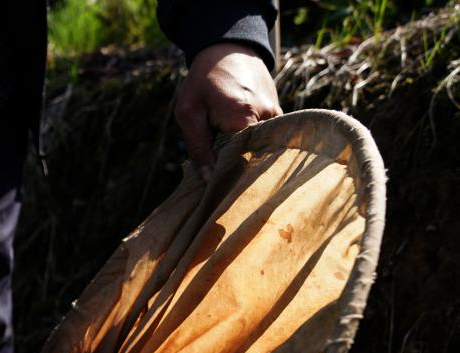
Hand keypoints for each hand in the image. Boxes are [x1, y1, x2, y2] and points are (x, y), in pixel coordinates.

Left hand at [174, 42, 281, 180]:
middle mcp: (265, 117)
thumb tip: (208, 180)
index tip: (217, 187)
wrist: (228, 49)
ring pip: (262, 149)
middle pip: (254, 158)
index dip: (227, 176)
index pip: (239, 162)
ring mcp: (276, 115)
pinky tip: (241, 147)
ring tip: (230, 159)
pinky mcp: (279, 114)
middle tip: (222, 179)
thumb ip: (198, 148)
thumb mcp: (189, 113)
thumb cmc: (203, 82)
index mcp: (242, 117)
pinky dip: (254, 145)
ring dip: (247, 156)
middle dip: (238, 170)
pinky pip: (268, 138)